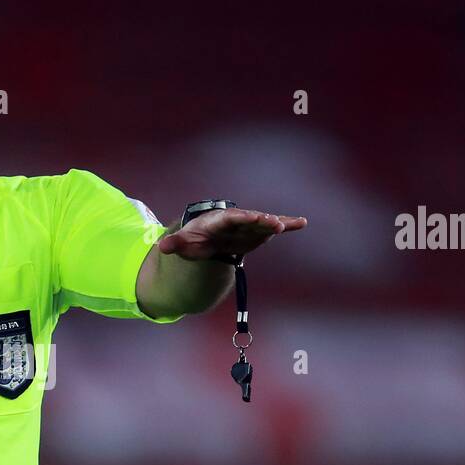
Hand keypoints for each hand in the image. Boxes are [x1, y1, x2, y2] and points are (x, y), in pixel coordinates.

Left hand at [157, 208, 306, 260]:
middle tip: (276, 224)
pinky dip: (286, 225)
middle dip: (263, 221)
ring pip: (263, 223)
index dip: (242, 218)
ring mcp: (248, 226)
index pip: (231, 218)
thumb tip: (162, 246)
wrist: (204, 240)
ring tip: (292, 223)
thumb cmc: (193, 241)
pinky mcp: (256, 232)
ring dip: (277, 223)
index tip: (254, 217)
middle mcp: (235, 220)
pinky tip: (302, 223)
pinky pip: (272, 228)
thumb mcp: (183, 244)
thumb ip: (174, 244)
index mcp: (218, 220)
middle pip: (250, 219)